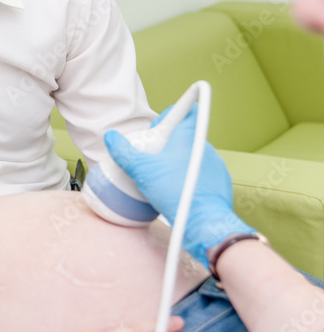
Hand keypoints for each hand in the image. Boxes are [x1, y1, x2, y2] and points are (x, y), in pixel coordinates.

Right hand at [103, 104, 252, 265]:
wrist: (204, 221)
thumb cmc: (175, 191)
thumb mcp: (141, 170)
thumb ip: (123, 151)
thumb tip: (112, 138)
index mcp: (188, 135)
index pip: (186, 110)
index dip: (169, 116)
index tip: (157, 129)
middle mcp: (204, 145)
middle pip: (183, 135)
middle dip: (166, 144)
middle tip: (151, 158)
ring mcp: (215, 163)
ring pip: (192, 155)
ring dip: (178, 161)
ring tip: (162, 177)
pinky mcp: (219, 181)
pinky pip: (201, 172)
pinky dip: (188, 177)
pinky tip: (176, 189)